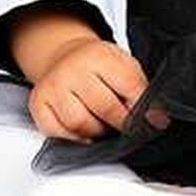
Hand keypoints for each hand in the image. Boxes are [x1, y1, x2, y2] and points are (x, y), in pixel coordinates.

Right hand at [27, 36, 172, 141]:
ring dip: (97, 132)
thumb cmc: (98, 65)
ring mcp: (53, 87)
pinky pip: (58, 134)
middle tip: (128, 127)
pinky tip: (84, 131)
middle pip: (105, 108)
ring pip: (81, 124)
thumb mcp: (123, 65)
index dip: (143, 107)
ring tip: (104, 124)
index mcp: (99, 56)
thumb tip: (156, 119)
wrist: (64, 57)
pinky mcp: (39, 104)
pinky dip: (75, 139)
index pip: (127, 85)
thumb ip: (140, 88)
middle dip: (122, 123)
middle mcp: (73, 69)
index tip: (154, 122)